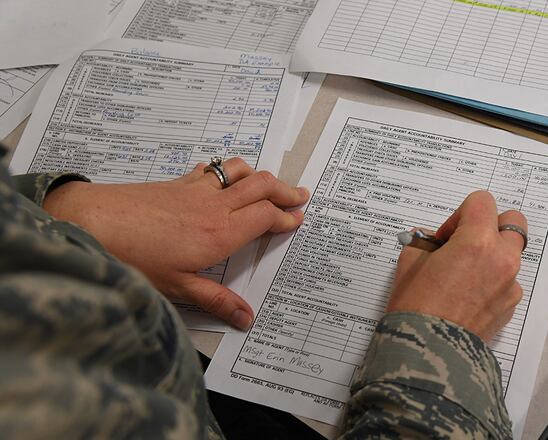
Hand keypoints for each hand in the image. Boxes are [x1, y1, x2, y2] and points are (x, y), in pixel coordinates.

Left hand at [43, 158, 308, 329]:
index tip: (298, 220)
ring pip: (239, 171)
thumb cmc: (134, 256)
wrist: (93, 220)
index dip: (286, 217)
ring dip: (260, 175)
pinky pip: (212, 170)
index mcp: (221, 233)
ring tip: (269, 183)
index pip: (266, 217)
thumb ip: (216, 300)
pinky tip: (222, 177)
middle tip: (300, 195)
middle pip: (261, 187)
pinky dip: (227, 171)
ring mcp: (196, 189)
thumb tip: (246, 318)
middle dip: (285, 190)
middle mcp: (215, 206)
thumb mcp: (177, 287)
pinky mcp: (177, 182)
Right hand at [387, 191, 526, 341]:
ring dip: (492, 254)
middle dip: (490, 225)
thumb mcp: (410, 264)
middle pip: (512, 221)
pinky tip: (467, 296)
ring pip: (511, 252)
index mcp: (476, 242)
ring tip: (463, 274)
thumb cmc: (416, 308)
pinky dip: (492, 281)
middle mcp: (501, 259)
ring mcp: (510, 284)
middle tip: (465, 243)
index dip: (459, 214)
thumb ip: (425, 243)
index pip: (481, 202)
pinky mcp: (510, 305)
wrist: (429, 353)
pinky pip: (507, 280)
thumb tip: (432, 242)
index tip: (445, 236)